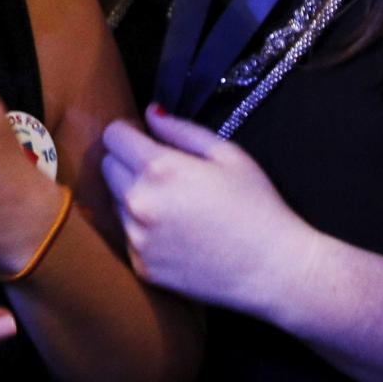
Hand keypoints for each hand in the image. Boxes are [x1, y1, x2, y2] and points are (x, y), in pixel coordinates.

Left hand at [99, 106, 321, 318]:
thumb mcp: (228, 154)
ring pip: (115, 201)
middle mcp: (138, 203)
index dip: (129, 131)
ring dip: (133, 194)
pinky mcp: (142, 266)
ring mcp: (137, 238)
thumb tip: (150, 113)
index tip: (147, 138)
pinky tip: (177, 232)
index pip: (113, 136)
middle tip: (163, 170)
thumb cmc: (258, 206)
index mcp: (158, 169)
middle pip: (107, 166)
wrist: (274, 270)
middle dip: (127, 160)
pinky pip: (128, 235)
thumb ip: (182, 129)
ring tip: (175, 203)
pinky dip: (143, 228)